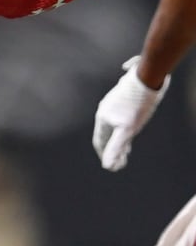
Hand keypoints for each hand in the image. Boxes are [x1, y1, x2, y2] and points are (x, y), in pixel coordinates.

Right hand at [93, 56, 169, 170]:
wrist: (145, 79)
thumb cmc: (137, 105)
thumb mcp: (127, 130)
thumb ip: (116, 148)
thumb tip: (107, 166)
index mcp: (103, 118)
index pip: (100, 141)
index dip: (105, 155)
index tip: (113, 166)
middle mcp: (104, 110)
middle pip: (106, 133)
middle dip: (114, 148)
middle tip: (123, 160)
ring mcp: (112, 103)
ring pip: (113, 124)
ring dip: (119, 137)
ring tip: (128, 147)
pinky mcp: (122, 97)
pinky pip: (119, 116)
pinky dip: (124, 126)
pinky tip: (131, 125)